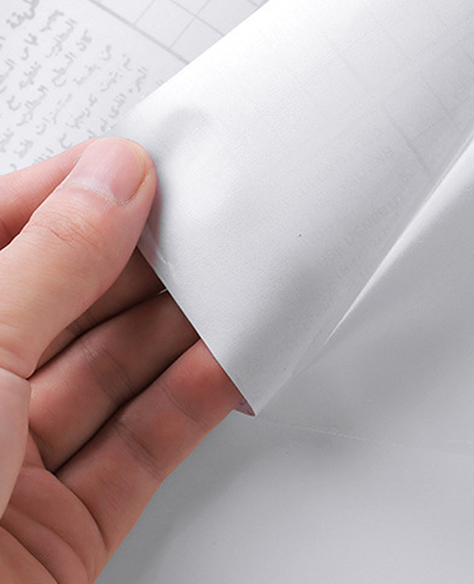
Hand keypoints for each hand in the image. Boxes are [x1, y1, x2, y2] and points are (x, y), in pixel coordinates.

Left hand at [0, 139, 239, 582]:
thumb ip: (52, 259)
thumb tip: (112, 182)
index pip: (4, 237)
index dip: (74, 195)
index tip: (140, 166)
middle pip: (71, 305)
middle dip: (142, 263)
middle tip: (205, 222)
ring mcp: (14, 465)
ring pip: (116, 373)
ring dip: (180, 329)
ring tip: (234, 280)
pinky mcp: (69, 523)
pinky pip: (146, 443)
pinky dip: (196, 399)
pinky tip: (233, 357)